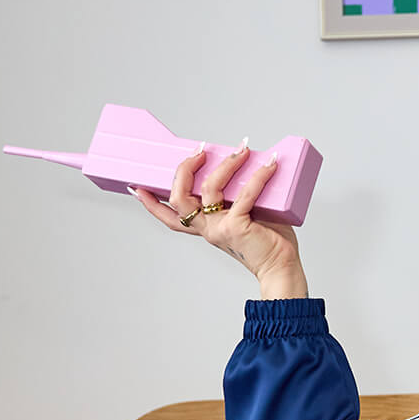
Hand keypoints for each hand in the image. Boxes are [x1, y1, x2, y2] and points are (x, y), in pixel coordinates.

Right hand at [129, 144, 308, 297]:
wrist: (282, 268)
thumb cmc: (269, 243)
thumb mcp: (245, 217)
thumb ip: (237, 197)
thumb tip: (244, 164)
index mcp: (206, 228)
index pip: (170, 218)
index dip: (151, 204)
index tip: (136, 188)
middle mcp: (208, 229)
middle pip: (179, 197)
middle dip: (184, 169)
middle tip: (199, 152)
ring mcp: (220, 228)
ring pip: (208, 189)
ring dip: (224, 165)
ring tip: (240, 151)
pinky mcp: (238, 226)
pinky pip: (245, 194)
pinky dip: (258, 176)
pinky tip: (269, 165)